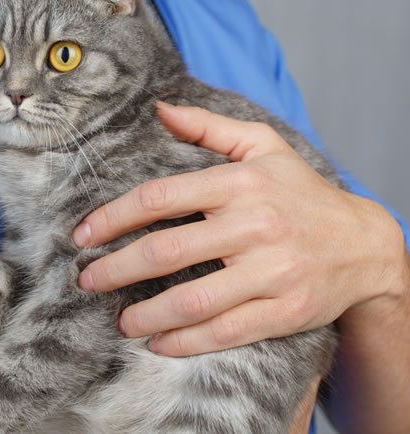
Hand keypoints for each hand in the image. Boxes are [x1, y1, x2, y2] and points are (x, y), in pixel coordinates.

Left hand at [74, 102, 405, 356]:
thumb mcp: (264, 146)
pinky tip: (159, 343)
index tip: (83, 235)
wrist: (367, 244)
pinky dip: (185, 342)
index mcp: (240, 183)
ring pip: (192, 299)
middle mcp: (255, 225)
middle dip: (116, 269)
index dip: (112, 218)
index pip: (159, 197)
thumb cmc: (303, 192)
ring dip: (146, 314)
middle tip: (87, 280)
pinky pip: (225, 331)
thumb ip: (208, 126)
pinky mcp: (286, 310)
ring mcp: (272, 272)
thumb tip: (159, 108)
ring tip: (120, 321)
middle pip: (166, 251)